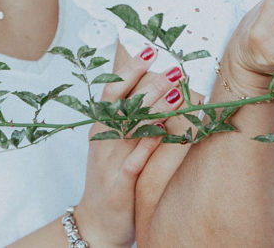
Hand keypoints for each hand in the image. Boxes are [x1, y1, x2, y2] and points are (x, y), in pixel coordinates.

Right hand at [72, 43, 184, 247]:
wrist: (96, 223)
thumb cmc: (111, 177)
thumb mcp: (115, 143)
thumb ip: (132, 115)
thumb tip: (159, 84)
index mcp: (103, 126)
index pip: (113, 89)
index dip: (130, 69)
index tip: (150, 49)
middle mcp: (104, 139)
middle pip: (122, 104)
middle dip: (148, 84)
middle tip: (173, 68)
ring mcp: (109, 162)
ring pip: (129, 129)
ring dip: (153, 109)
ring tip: (177, 92)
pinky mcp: (119, 185)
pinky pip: (133, 162)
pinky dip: (146, 146)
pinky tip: (163, 133)